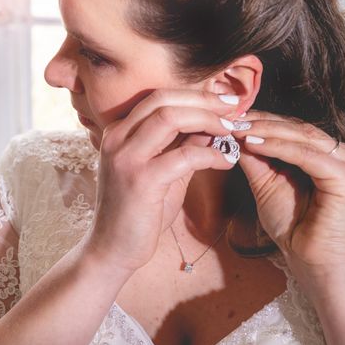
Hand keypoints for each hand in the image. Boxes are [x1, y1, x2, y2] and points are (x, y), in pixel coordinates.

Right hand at [83, 89, 240, 273]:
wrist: (111, 249)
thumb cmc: (137, 212)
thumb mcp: (161, 171)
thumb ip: (180, 146)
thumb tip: (211, 125)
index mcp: (118, 132)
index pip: (157, 98)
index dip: (194, 95)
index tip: (223, 101)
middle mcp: (117, 138)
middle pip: (163, 99)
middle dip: (203, 100)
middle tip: (233, 107)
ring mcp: (126, 157)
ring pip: (170, 117)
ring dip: (207, 119)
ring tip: (230, 130)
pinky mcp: (140, 180)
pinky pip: (184, 155)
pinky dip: (211, 154)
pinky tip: (227, 162)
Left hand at [233, 110, 344, 269]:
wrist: (310, 260)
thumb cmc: (292, 226)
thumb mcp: (265, 183)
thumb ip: (255, 157)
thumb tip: (233, 132)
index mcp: (325, 153)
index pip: (292, 126)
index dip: (261, 119)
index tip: (230, 117)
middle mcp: (342, 154)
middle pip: (297, 126)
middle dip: (261, 121)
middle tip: (231, 119)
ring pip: (301, 136)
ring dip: (266, 131)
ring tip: (238, 130)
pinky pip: (307, 155)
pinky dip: (278, 147)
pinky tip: (254, 144)